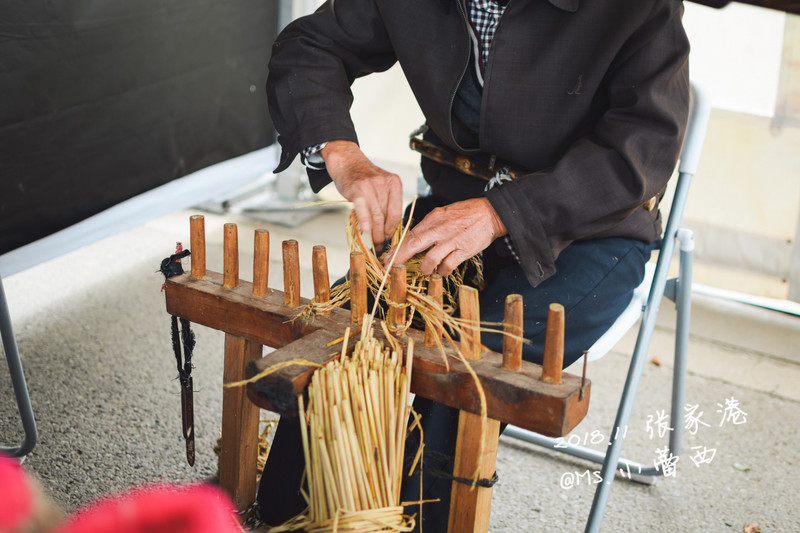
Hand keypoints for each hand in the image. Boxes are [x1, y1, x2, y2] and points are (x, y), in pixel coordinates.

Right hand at [321, 140, 402, 249]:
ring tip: (374, 243)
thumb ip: (386, 203)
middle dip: (384, 234)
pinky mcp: (357, 189)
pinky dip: (365, 221)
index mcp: (395, 183)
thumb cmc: (363, 176)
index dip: (393, 230)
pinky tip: (365, 230)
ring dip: (375, 233)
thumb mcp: (381, 185)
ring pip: (376, 216)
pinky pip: (363, 209)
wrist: (347, 161)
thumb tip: (389, 229)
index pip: (397, 212)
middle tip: (381, 246)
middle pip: (387, 216)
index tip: (390, 240)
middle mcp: (385, 183)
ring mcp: (371, 186)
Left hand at [386, 198, 506, 275]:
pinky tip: (441, 271)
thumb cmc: (465, 214)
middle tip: (391, 268)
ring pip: (430, 258)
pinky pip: (448, 265)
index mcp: (433, 218)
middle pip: (414, 244)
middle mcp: (440, 229)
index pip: (410, 234)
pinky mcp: (464, 250)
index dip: (397, 248)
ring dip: (425, 267)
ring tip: (425, 270)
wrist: (490, 213)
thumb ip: (429, 227)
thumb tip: (412, 241)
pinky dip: (442, 271)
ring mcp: (452, 240)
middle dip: (400, 258)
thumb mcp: (443, 214)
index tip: (387, 257)